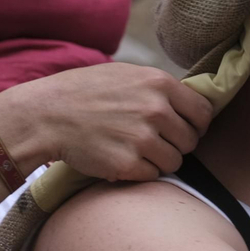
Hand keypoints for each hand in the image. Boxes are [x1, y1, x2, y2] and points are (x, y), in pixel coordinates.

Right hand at [0, 62, 212, 181]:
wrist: (46, 115)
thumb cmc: (84, 92)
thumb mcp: (125, 74)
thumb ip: (158, 88)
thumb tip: (189, 103)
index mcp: (159, 83)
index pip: (203, 112)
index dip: (196, 124)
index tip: (184, 129)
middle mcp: (155, 110)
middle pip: (190, 141)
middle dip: (176, 144)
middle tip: (152, 141)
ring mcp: (142, 139)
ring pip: (175, 162)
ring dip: (159, 160)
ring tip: (135, 150)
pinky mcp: (127, 164)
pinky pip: (152, 176)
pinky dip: (140, 172)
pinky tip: (121, 159)